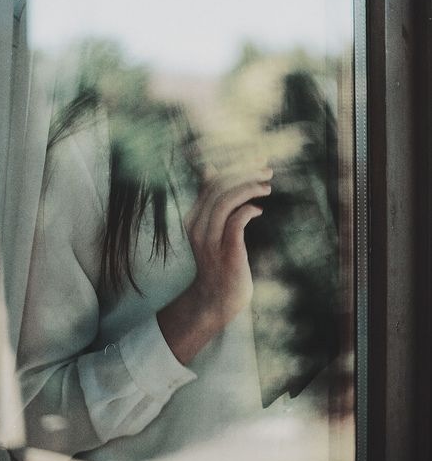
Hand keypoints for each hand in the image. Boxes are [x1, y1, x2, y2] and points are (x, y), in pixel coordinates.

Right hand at [185, 164, 272, 329]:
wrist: (218, 299)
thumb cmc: (220, 261)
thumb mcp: (212, 228)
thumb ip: (211, 202)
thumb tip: (209, 169)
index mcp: (193, 218)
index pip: (212, 182)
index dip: (235, 168)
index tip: (257, 161)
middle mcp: (197, 227)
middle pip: (219, 188)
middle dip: (245, 173)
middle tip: (267, 171)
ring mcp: (210, 240)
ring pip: (225, 201)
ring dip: (249, 188)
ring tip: (267, 186)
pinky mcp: (225, 251)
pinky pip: (235, 222)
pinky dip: (248, 210)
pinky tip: (259, 209)